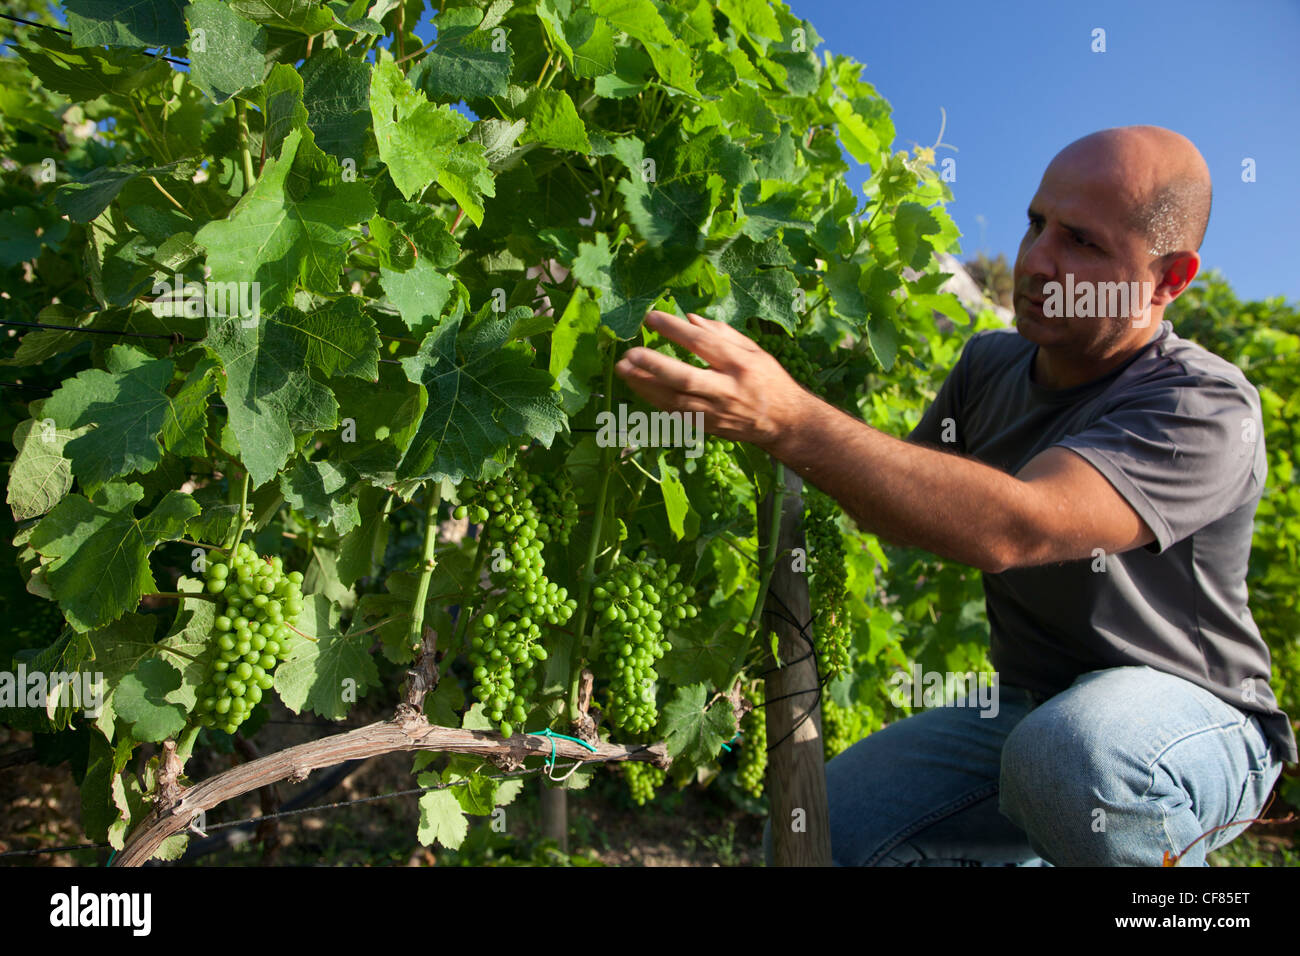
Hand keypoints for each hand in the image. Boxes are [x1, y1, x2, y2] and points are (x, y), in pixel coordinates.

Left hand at [614, 310, 812, 451]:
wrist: (783, 422)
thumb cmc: (768, 379)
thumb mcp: (753, 349)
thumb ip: (721, 333)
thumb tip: (690, 318)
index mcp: (740, 364)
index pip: (702, 343)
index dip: (675, 329)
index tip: (651, 318)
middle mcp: (726, 389)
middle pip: (685, 378)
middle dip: (654, 366)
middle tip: (628, 354)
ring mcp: (716, 412)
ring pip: (674, 400)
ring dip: (645, 386)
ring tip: (623, 370)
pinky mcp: (708, 427)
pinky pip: (675, 414)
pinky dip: (655, 401)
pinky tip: (639, 387)